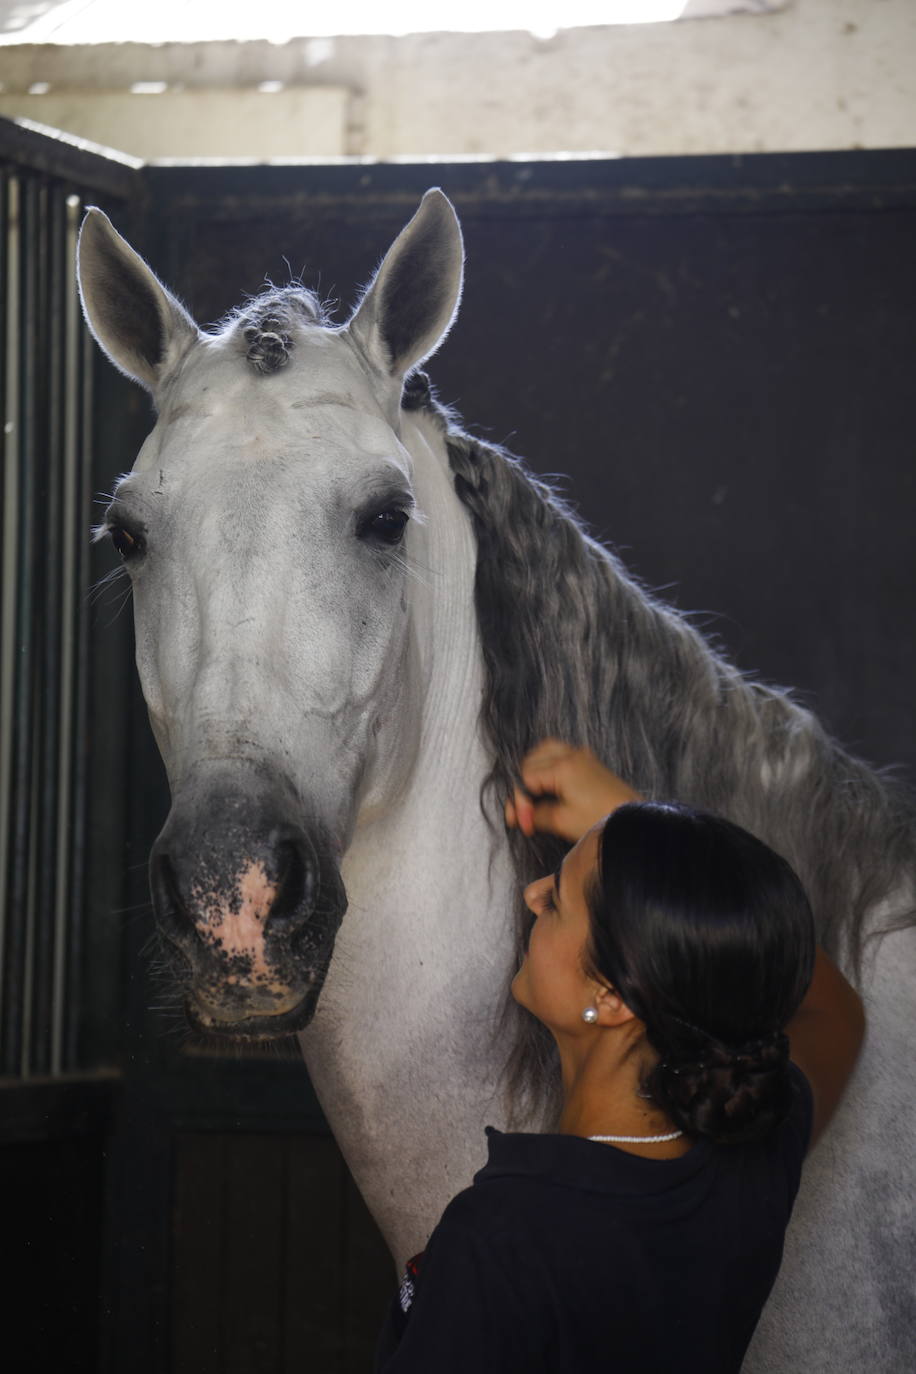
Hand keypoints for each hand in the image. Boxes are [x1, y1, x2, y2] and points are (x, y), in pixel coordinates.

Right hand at [504, 739, 642, 843]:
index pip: (525, 777)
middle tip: (525, 812)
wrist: (633, 822)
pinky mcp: (590, 761)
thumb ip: (535, 815)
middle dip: (524, 786)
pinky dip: (548, 765)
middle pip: (531, 761)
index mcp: (563, 767)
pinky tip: (549, 784)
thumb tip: (520, 815)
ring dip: (533, 770)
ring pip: (544, 751)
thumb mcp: (562, 821)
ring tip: (533, 795)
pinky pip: (560, 752)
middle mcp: (571, 754)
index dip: (520, 800)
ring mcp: (582, 755)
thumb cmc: (601, 821)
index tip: (522, 821)